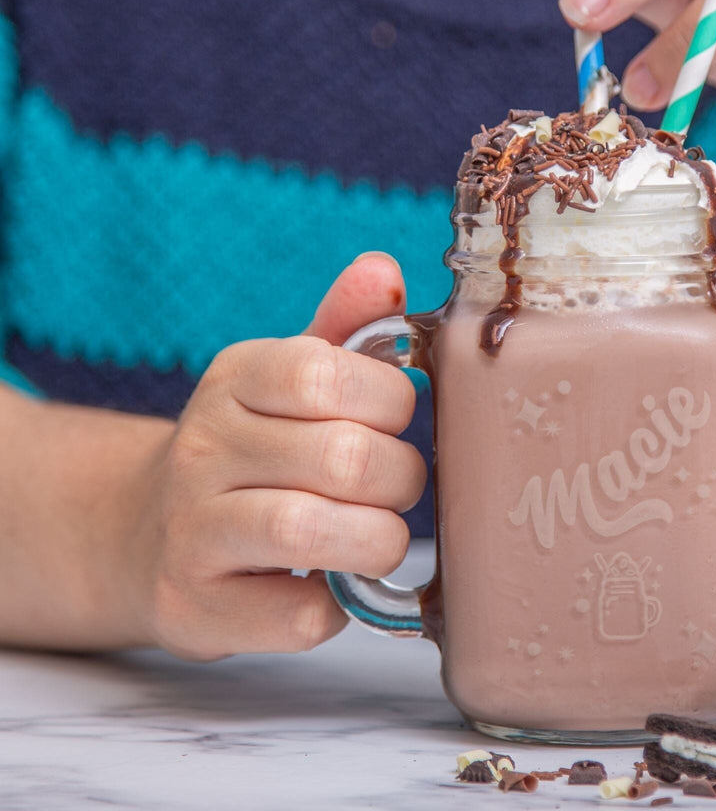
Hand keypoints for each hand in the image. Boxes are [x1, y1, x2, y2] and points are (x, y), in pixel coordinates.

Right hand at [122, 253, 423, 660]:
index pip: (327, 372)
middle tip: (397, 485)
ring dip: (378, 539)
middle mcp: (203, 448)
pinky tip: (331, 583)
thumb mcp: (288, 376)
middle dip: (400, 477)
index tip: (395, 419)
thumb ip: (345, 326)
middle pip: (342, 457)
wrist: (145, 533)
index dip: (390, 401)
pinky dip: (337, 605)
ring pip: (312, 530)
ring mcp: (191, 532)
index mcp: (235, 378)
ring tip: (380, 535)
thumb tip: (385, 269)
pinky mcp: (195, 609)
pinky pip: (297, 615)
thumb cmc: (252, 447)